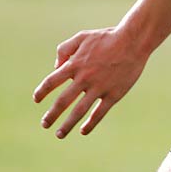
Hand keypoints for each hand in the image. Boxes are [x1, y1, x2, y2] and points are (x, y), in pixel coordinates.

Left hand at [32, 26, 150, 137]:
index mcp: (74, 64)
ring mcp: (99, 88)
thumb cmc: (107, 37)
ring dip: (67, 124)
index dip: (42, 91)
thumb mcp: (82, 37)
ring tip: (59, 134)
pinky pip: (99, 113)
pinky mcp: (114, 94)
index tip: (37, 100)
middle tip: (44, 124)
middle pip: (62, 101)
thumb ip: (64, 49)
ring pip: (79, 111)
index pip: (51, 82)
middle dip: (51, 115)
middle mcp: (84, 78)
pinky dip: (90, 124)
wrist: (133, 41)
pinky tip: (83, 131)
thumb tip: (56, 67)